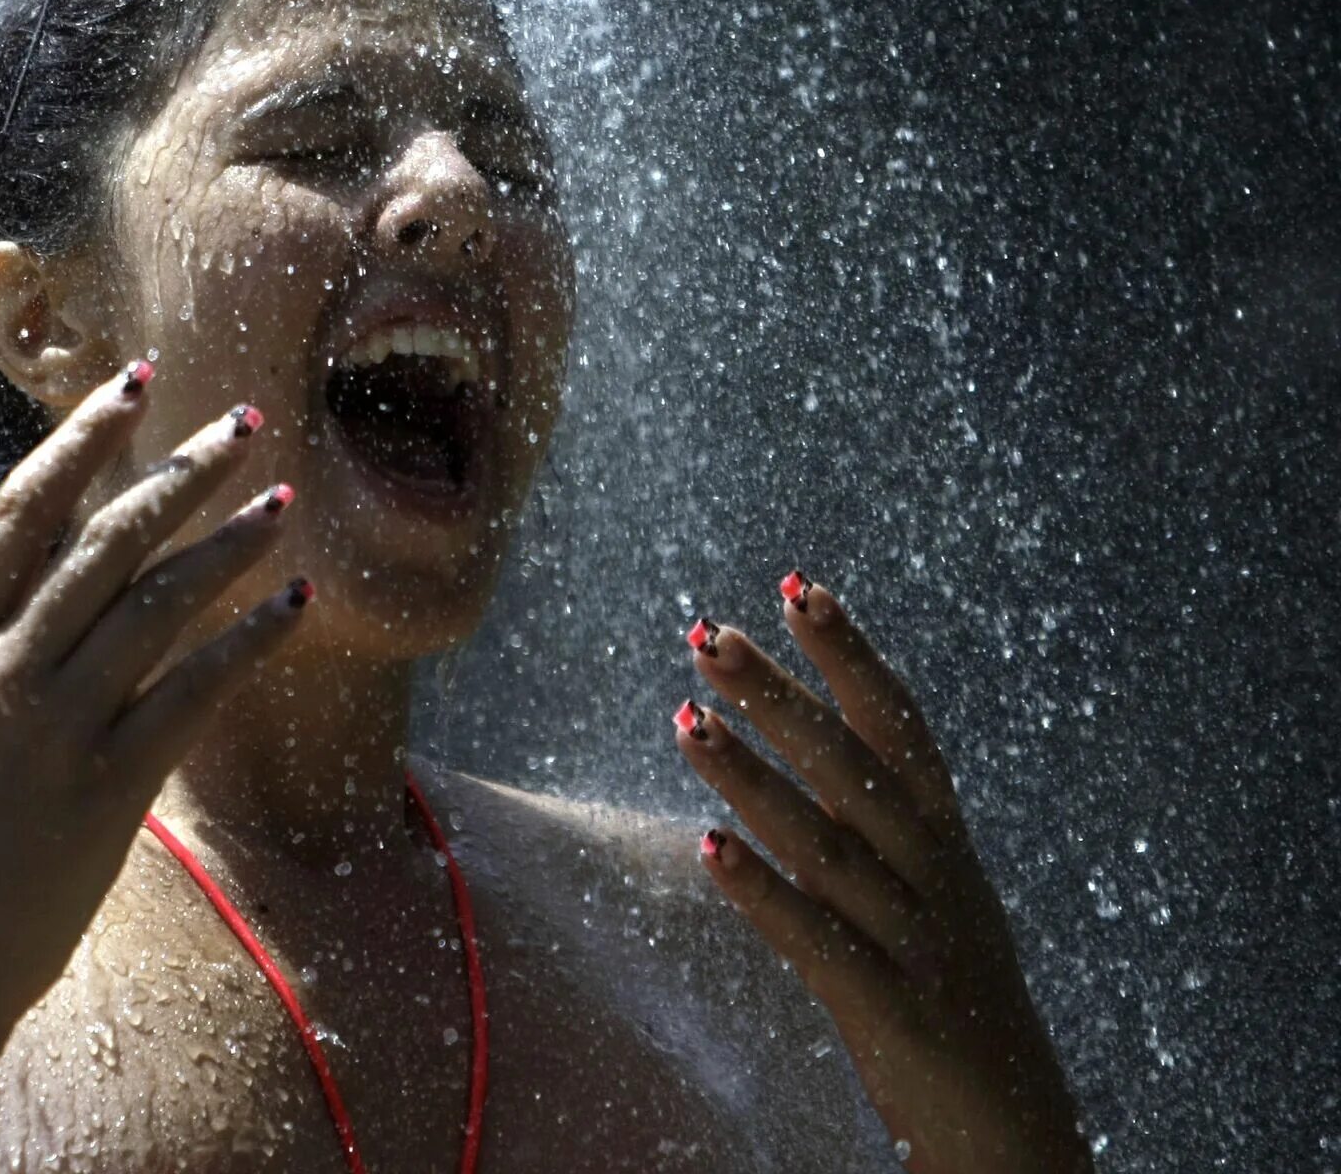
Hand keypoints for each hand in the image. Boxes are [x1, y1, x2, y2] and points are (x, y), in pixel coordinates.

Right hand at [0, 364, 309, 1037]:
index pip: (27, 510)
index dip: (84, 438)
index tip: (136, 383)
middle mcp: (2, 669)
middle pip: (108, 541)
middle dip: (182, 470)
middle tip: (247, 419)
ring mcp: (56, 727)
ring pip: (158, 606)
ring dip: (228, 542)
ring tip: (283, 494)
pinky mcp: (108, 787)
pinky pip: (193, 694)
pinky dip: (246, 641)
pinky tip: (292, 600)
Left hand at [674, 580, 1091, 1173]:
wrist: (1021, 1144)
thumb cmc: (952, 997)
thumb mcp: (929, 890)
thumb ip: (872, 816)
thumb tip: (799, 722)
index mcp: (946, 841)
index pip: (899, 725)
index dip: (852, 654)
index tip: (798, 585)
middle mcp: (940, 879)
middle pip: (855, 767)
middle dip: (780, 694)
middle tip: (707, 633)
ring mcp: (922, 947)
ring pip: (831, 846)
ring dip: (753, 777)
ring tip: (683, 718)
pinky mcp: (899, 1018)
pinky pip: (823, 947)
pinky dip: (767, 897)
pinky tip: (708, 852)